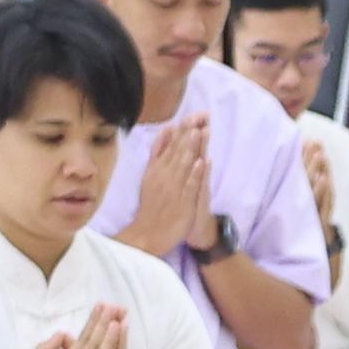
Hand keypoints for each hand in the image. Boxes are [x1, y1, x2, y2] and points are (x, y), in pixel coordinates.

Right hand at [120, 115, 212, 257]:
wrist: (147, 234)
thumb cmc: (152, 203)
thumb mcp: (151, 173)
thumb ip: (158, 151)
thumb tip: (167, 129)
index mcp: (158, 168)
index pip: (172, 145)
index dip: (184, 129)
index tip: (194, 114)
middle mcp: (165, 176)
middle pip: (179, 151)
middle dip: (190, 132)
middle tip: (200, 115)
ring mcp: (173, 189)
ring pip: (184, 166)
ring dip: (192, 148)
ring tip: (199, 131)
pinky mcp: (181, 203)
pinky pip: (188, 187)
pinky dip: (194, 175)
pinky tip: (201, 162)